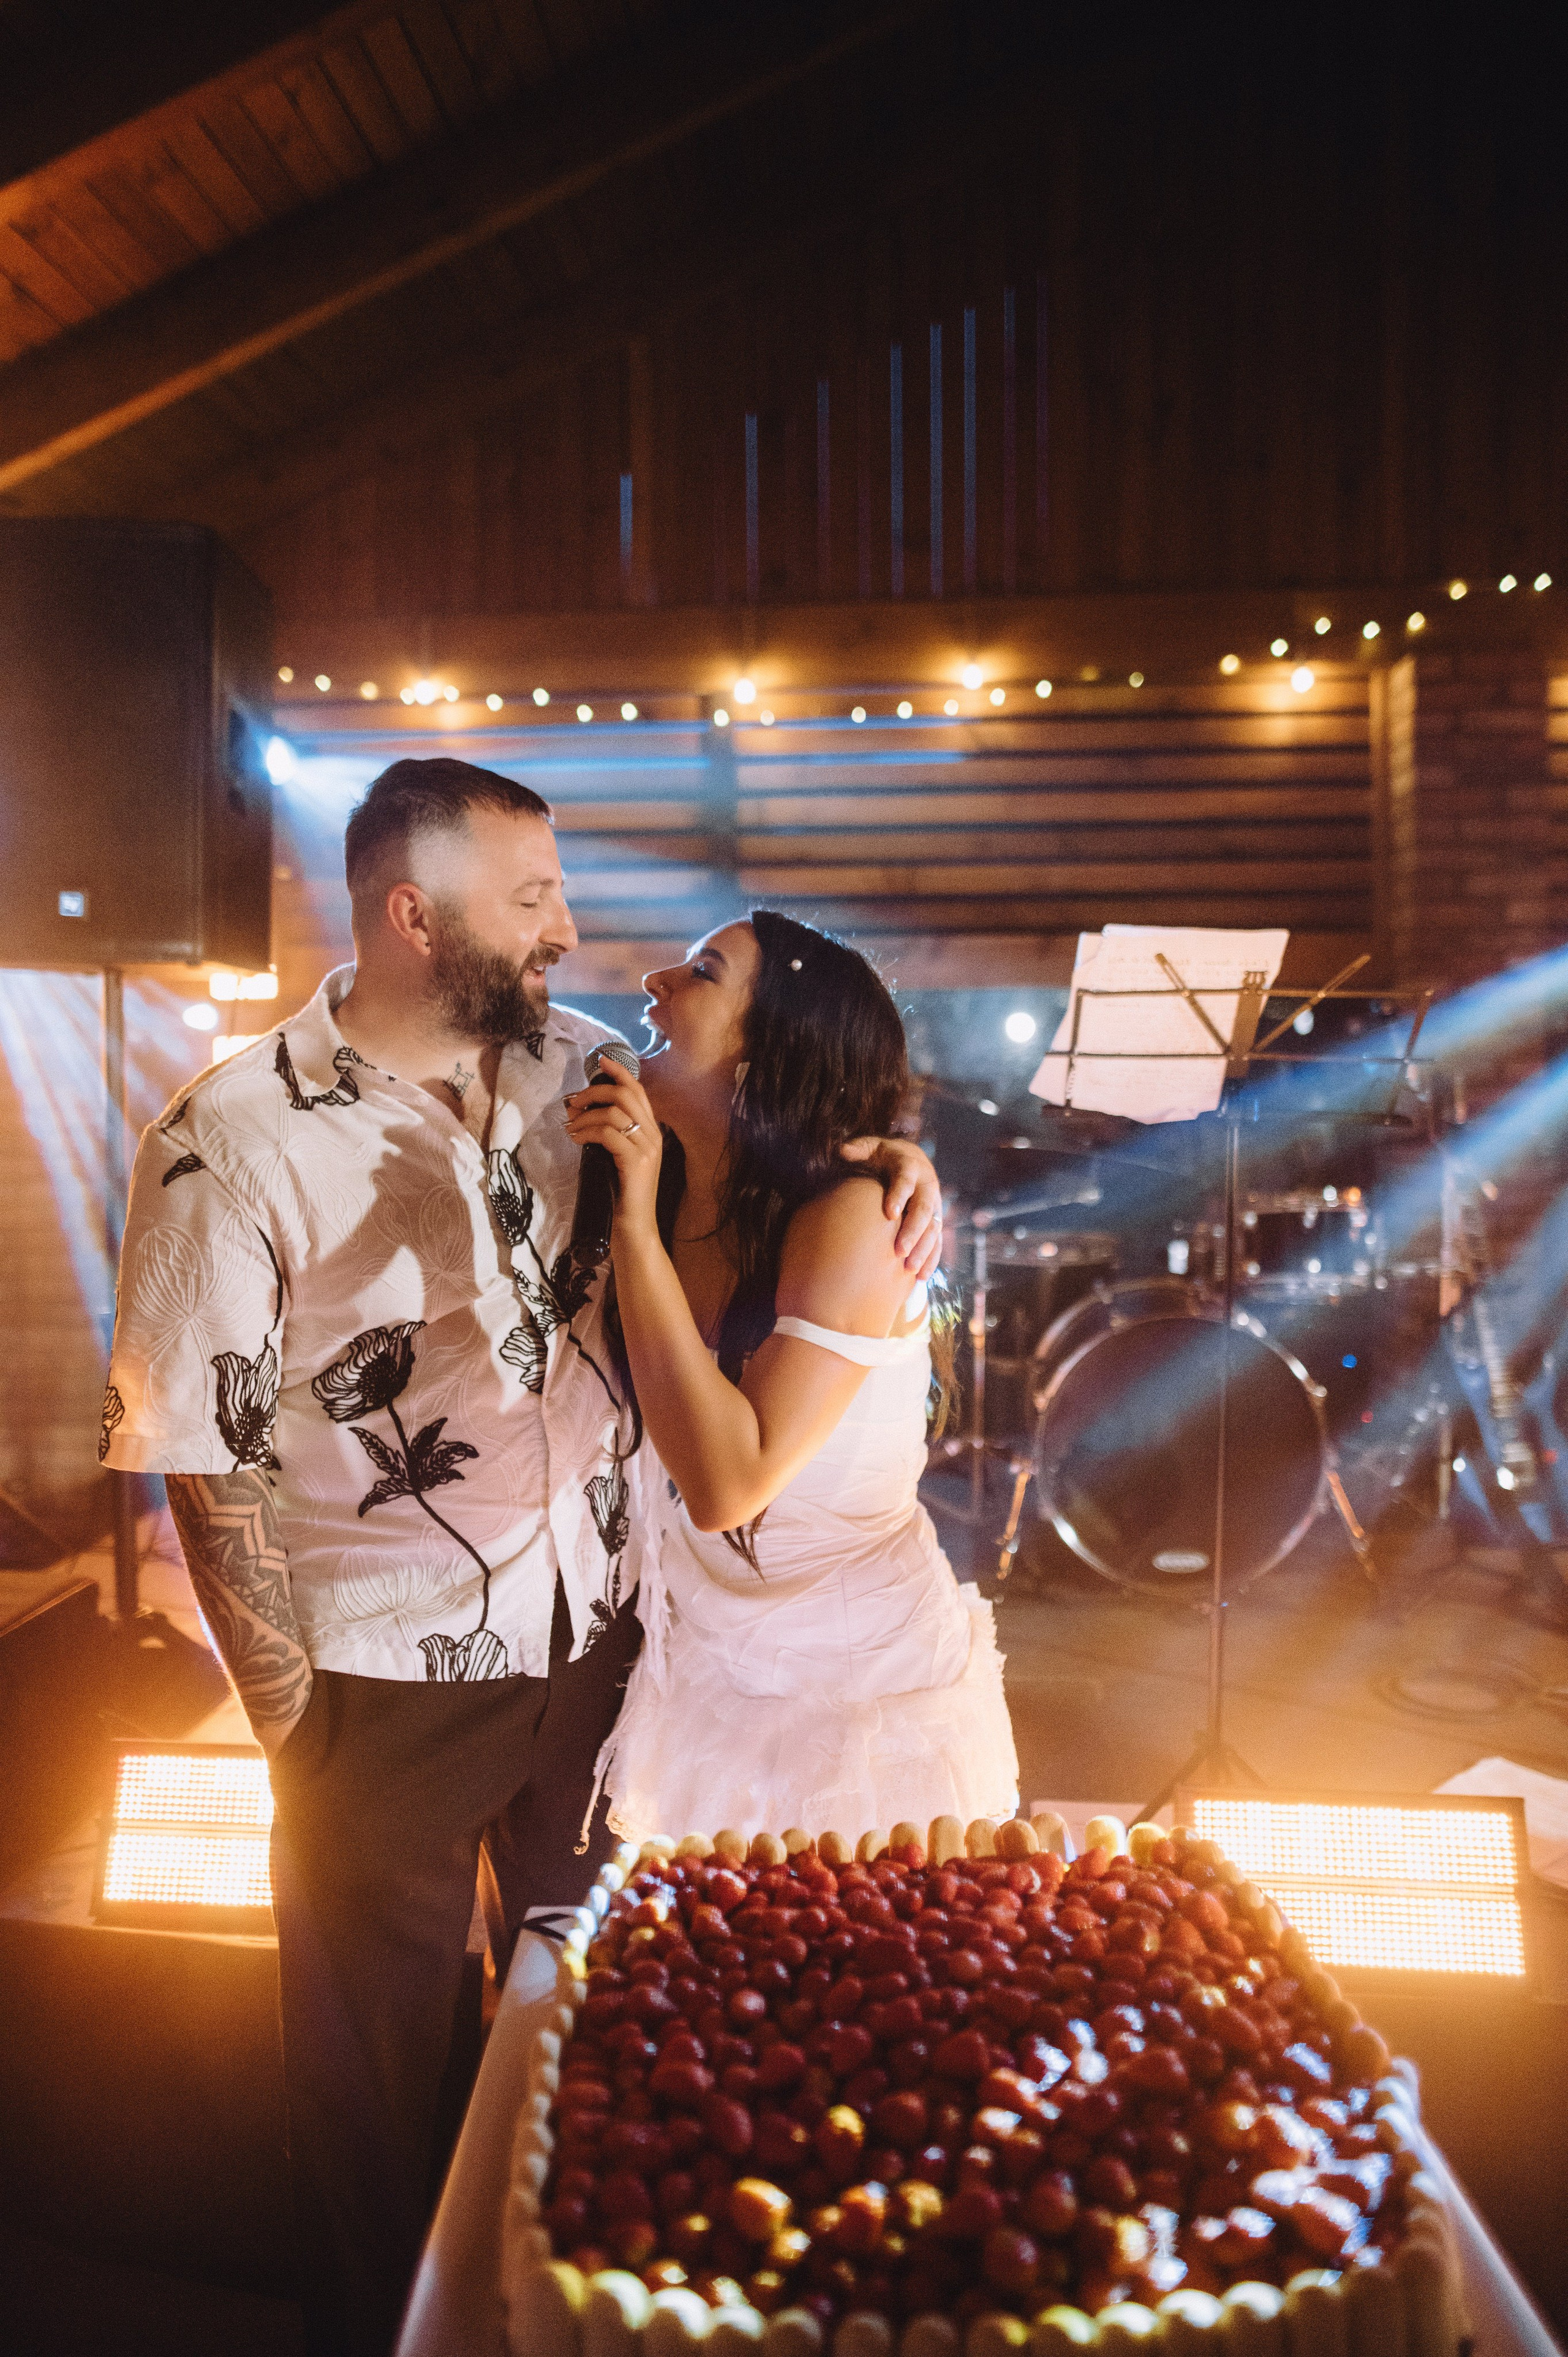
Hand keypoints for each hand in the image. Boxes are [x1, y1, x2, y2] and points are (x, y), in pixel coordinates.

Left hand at [563, 1062, 663, 1233]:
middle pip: (626, 1094)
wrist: (635, 1227)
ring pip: (614, 1113)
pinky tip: (576, 1139)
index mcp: (652, 1131)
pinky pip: (608, 1134)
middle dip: (595, 1091)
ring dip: (585, 1116)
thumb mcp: (617, 1157)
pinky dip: (587, 1132)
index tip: (600, 1061)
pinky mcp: (636, 1162)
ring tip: (570, 1127)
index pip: (638, 1091)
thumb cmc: (622, 1194)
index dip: (619, 1072)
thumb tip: (584, 1115)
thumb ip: (612, 1135)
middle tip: (573, 1102)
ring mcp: (647, 1148)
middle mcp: (654, 1135)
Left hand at [841, 1134, 941, 1280]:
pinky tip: (920, 1277)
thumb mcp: (871, 1146)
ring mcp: (934, 1204)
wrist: (912, 1160)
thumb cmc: (884, 1156)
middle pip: (924, 1208)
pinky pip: (937, 1240)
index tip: (889, 1213)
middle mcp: (927, 1185)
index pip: (906, 1180)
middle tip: (899, 1251)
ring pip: (933, 1228)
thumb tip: (841, 1151)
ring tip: (910, 1269)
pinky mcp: (936, 1220)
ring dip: (924, 1249)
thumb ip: (858, 1148)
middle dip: (913, 1231)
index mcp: (910, 1166)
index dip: (899, 1195)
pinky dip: (931, 1258)